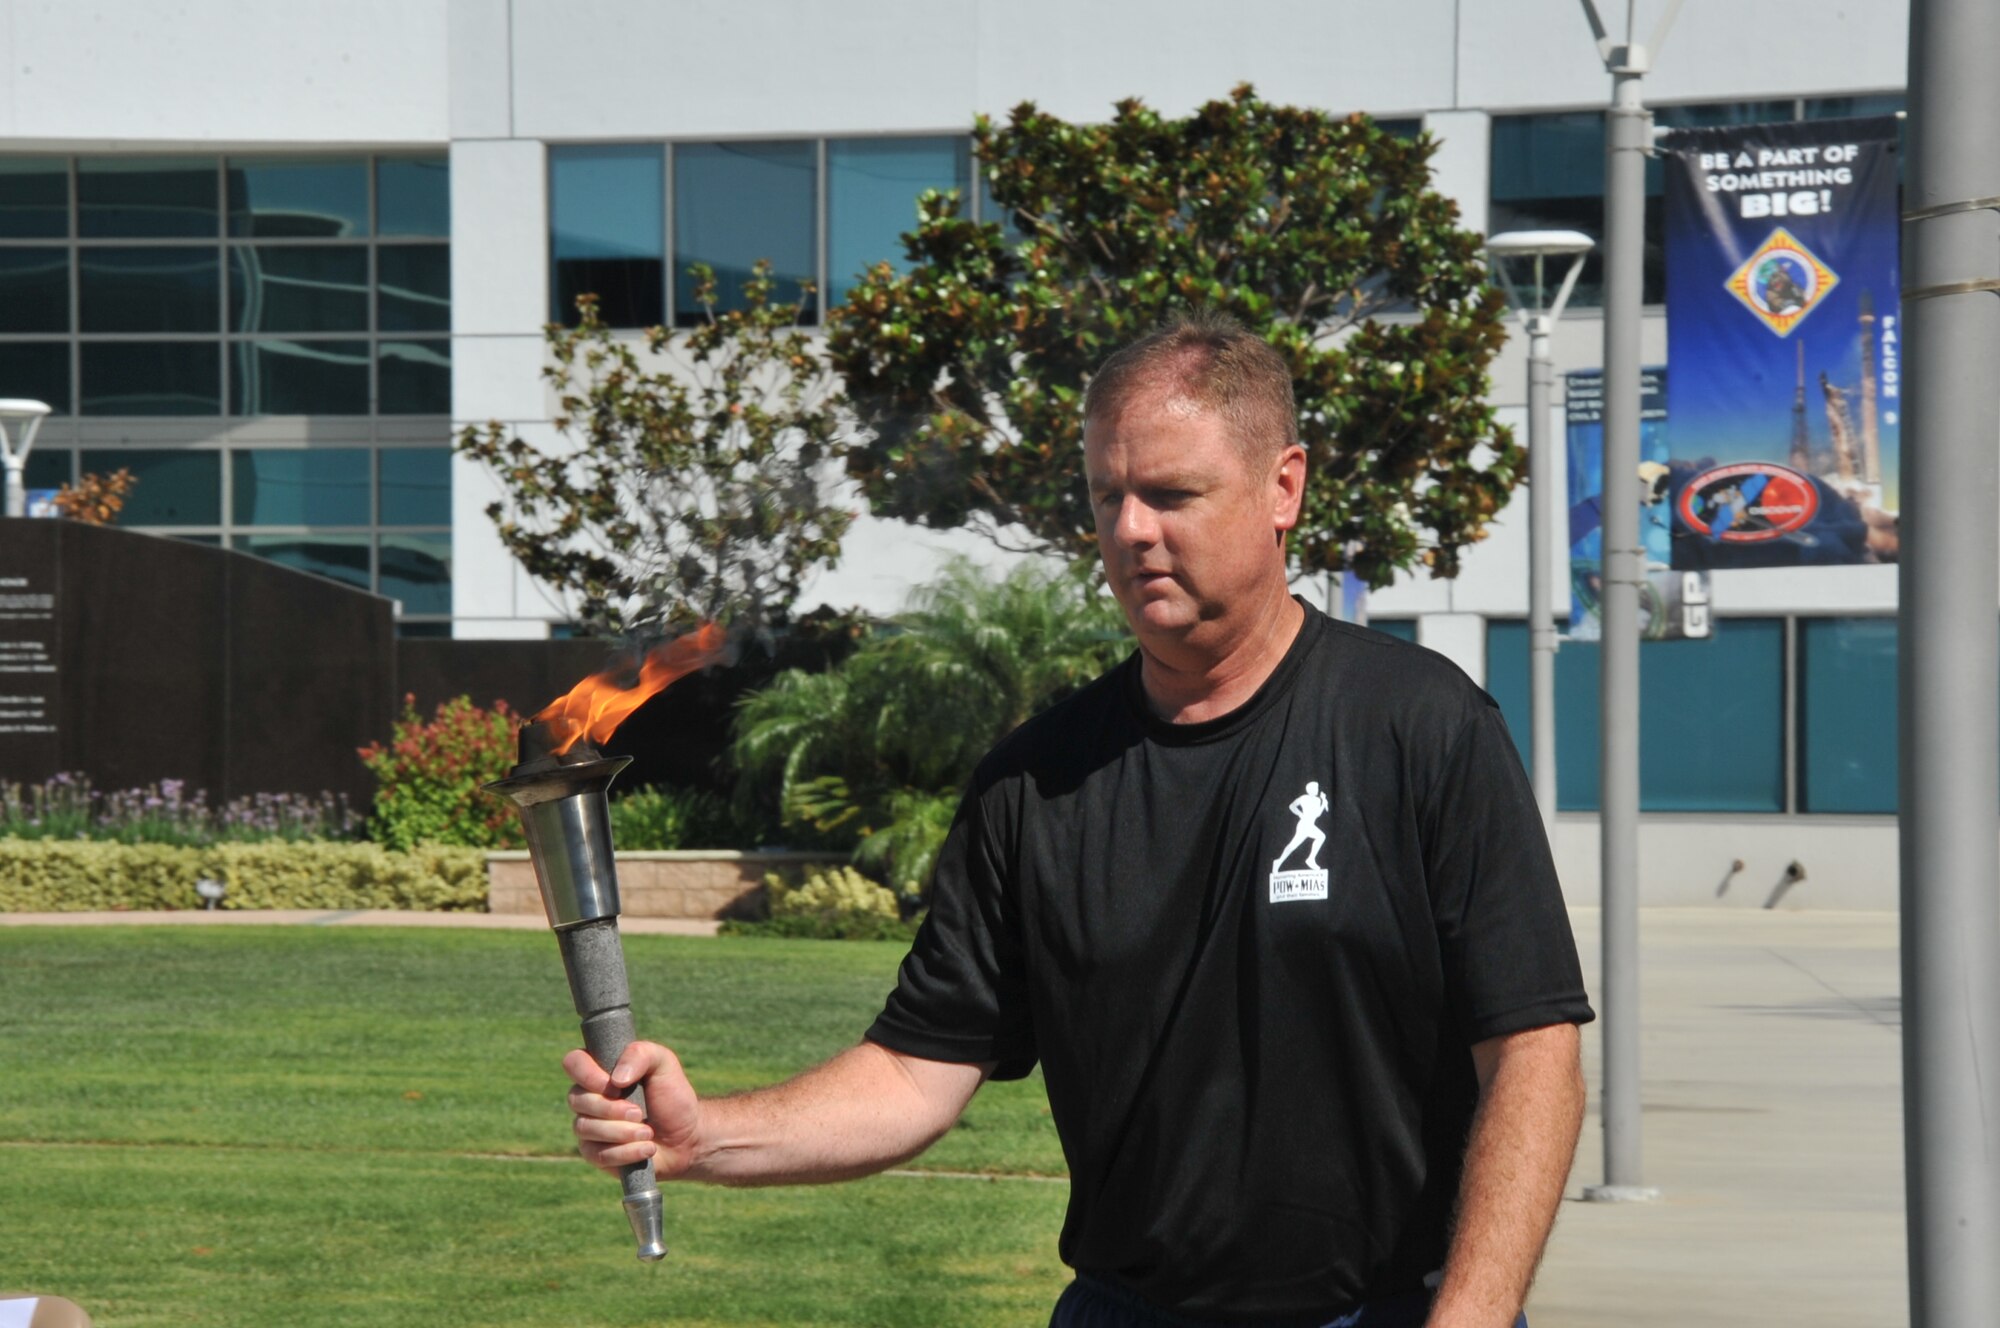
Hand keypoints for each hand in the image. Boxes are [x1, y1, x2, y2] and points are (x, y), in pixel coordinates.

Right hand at [563, 1040, 702, 1179]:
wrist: (687, 1136)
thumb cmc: (672, 1096)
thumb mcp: (664, 1064)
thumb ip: (641, 1054)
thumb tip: (616, 1078)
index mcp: (601, 1070)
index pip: (573, 1062)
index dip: (587, 1074)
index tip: (614, 1085)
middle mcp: (589, 1098)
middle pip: (576, 1099)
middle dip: (611, 1108)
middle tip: (639, 1113)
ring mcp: (589, 1127)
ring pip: (585, 1128)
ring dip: (621, 1132)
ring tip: (648, 1132)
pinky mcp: (596, 1154)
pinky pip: (598, 1155)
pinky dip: (626, 1152)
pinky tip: (647, 1148)